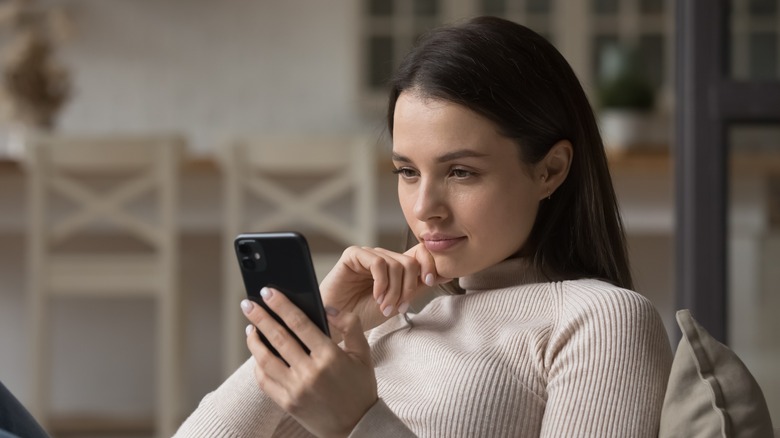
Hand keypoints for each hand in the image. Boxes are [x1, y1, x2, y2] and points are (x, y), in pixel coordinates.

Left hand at [242, 288, 376, 437]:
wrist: (356, 426)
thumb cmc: (360, 387)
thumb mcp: (363, 353)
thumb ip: (350, 325)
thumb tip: (327, 308)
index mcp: (330, 356)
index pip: (299, 323)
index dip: (281, 305)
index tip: (268, 292)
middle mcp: (310, 372)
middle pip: (278, 338)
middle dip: (260, 317)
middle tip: (248, 303)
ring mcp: (296, 389)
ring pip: (265, 360)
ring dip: (254, 341)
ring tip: (250, 327)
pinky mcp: (287, 403)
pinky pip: (264, 381)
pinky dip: (258, 365)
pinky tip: (258, 354)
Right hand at [318, 244, 450, 331]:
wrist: (338, 324)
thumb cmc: (364, 314)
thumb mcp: (398, 301)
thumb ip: (418, 286)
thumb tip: (447, 273)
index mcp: (395, 266)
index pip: (421, 253)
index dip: (430, 264)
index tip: (430, 282)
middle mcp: (383, 257)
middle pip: (410, 262)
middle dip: (408, 288)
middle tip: (398, 307)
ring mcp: (368, 255)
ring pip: (395, 264)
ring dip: (394, 290)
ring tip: (385, 306)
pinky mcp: (353, 255)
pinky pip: (378, 263)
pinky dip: (382, 283)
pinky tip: (376, 296)